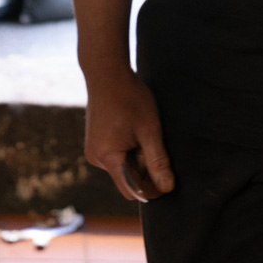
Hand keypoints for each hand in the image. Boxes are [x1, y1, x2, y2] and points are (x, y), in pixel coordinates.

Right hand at [85, 71, 174, 200]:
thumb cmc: (129, 98)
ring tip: (143, 133)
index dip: (151, 189)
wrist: (107, 73)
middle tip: (155, 143)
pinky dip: (129, 150)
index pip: (132, 190)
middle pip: (128, 178)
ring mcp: (94, 149)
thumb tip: (167, 187)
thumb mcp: (149, 130)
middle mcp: (96, 158)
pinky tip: (134, 131)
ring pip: (123, 166)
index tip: (168, 180)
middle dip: (145, 169)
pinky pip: (116, 156)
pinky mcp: (96, 141)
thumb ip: (158, 161)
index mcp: (107, 157)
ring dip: (138, 158)